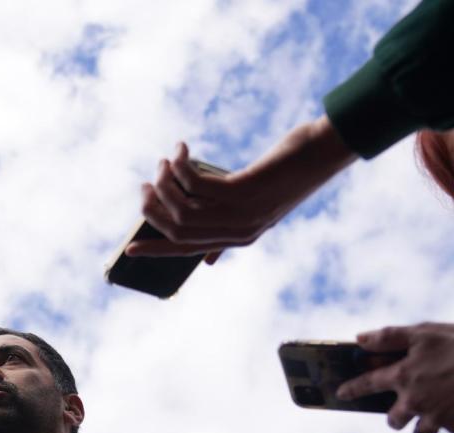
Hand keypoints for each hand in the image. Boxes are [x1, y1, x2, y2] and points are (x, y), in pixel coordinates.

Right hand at [126, 117, 356, 258]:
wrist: (323, 153)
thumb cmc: (289, 173)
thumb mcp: (260, 204)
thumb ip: (232, 229)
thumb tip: (209, 260)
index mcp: (240, 237)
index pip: (188, 251)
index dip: (157, 250)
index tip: (130, 251)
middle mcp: (239, 230)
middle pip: (178, 229)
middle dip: (153, 208)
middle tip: (145, 184)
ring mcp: (241, 213)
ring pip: (183, 207)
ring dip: (165, 183)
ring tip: (164, 162)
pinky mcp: (242, 191)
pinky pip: (195, 183)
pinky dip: (180, 166)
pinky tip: (181, 150)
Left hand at [336, 322, 453, 432]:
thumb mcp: (424, 332)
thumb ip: (389, 337)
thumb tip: (359, 339)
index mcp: (404, 376)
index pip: (368, 385)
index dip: (353, 389)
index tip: (341, 393)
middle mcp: (416, 402)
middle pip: (394, 420)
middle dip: (396, 415)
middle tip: (405, 406)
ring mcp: (438, 418)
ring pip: (421, 430)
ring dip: (423, 422)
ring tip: (435, 408)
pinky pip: (450, 428)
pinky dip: (453, 419)